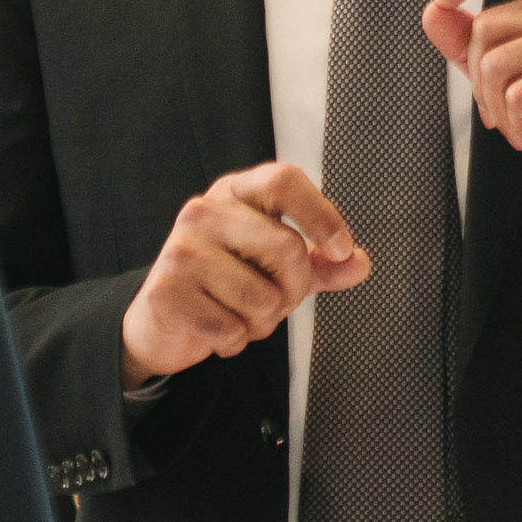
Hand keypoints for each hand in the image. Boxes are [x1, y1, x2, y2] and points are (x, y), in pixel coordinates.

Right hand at [119, 161, 367, 385]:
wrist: (163, 320)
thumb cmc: (227, 282)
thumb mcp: (280, 266)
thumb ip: (322, 263)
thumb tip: (358, 263)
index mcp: (236, 193)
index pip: (283, 180)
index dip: (321, 214)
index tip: (341, 249)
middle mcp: (204, 212)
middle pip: (285, 248)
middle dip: (295, 289)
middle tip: (277, 299)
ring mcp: (180, 250)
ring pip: (262, 297)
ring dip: (263, 322)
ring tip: (240, 313)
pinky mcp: (166, 292)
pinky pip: (231, 329)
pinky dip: (235, 341)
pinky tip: (217, 329)